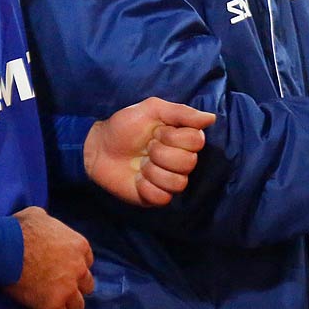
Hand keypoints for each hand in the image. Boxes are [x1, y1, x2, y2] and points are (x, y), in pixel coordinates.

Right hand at [4, 206, 93, 308]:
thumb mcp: (39, 215)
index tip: (65, 270)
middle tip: (60, 289)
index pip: (88, 261)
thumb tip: (45, 224)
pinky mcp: (53, 304)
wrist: (6, 248)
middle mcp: (79, 268)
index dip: (76, 266)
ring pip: (78, 306)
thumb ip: (50, 223)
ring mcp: (68, 288)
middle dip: (76, 287)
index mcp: (79, 245)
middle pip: (87, 285)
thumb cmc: (20, 229)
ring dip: (68, 307)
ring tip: (55, 308)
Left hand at [84, 98, 216, 206]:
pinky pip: (163, 198)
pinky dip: (146, 187)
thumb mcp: (151, 110)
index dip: (174, 137)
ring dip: (153, 171)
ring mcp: (168, 181)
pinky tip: (137, 179)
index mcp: (181, 139)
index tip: (156, 131)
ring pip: (178, 183)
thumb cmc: (123, 126)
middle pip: (189, 163)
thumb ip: (181, 112)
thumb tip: (211, 118)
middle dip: (161, 153)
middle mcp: (179, 161)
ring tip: (141, 164)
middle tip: (146, 147)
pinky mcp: (155, 197)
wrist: (97, 147)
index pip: (197, 142)